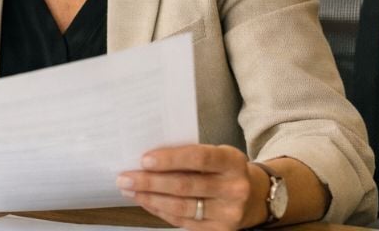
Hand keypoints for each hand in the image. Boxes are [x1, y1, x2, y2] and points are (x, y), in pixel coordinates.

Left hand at [117, 144, 260, 230]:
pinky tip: (145, 201)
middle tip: (125, 177)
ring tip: (129, 190)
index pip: (199, 158)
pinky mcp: (219, 230)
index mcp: (232, 162)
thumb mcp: (216, 154)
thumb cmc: (222, 170)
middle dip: (150, 182)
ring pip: (181, 207)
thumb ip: (188, 155)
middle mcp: (234, 189)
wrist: (253, 196)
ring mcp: (228, 213)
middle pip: (185, 186)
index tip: (144, 160)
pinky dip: (159, 210)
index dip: (170, 159)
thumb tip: (146, 160)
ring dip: (150, 198)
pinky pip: (182, 221)